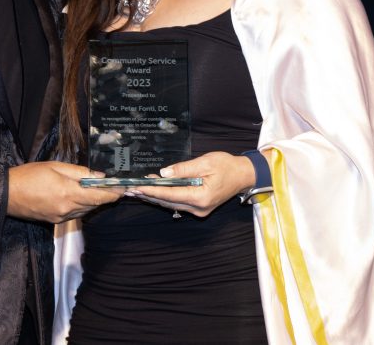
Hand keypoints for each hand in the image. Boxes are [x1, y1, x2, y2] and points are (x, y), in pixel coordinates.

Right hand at [7, 161, 122, 223]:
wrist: (7, 195)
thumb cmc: (29, 175)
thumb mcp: (55, 166)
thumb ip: (79, 172)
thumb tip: (99, 176)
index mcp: (68, 193)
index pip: (99, 196)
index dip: (114, 193)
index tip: (124, 188)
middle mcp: (67, 209)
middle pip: (95, 204)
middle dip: (106, 196)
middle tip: (115, 186)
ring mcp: (61, 217)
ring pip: (86, 210)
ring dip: (94, 201)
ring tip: (98, 189)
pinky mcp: (56, 221)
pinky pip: (75, 213)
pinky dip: (82, 205)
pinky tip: (80, 196)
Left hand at [126, 151, 256, 217]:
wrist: (243, 175)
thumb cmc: (226, 166)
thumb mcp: (205, 162)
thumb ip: (183, 169)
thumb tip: (164, 173)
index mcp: (201, 197)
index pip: (171, 194)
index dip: (152, 191)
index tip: (137, 187)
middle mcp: (199, 208)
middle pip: (168, 202)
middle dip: (149, 195)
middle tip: (130, 189)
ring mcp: (199, 210)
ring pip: (172, 204)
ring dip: (155, 197)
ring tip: (137, 190)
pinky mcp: (199, 208)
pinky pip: (178, 203)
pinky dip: (165, 197)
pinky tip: (154, 191)